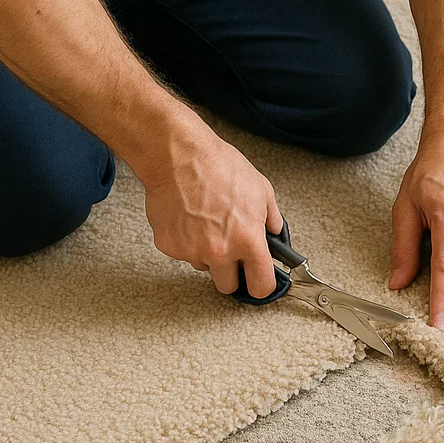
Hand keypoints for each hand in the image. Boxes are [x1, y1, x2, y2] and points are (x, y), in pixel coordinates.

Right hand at [139, 109, 282, 297]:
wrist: (178, 155)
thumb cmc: (218, 166)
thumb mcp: (261, 188)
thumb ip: (272, 218)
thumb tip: (275, 234)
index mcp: (248, 240)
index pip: (261, 286)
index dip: (262, 285)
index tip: (259, 281)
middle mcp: (220, 251)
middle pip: (228, 286)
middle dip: (231, 273)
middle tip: (230, 251)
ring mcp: (191, 251)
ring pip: (203, 266)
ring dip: (207, 253)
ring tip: (206, 222)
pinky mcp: (168, 246)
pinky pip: (182, 253)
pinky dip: (185, 240)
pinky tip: (188, 217)